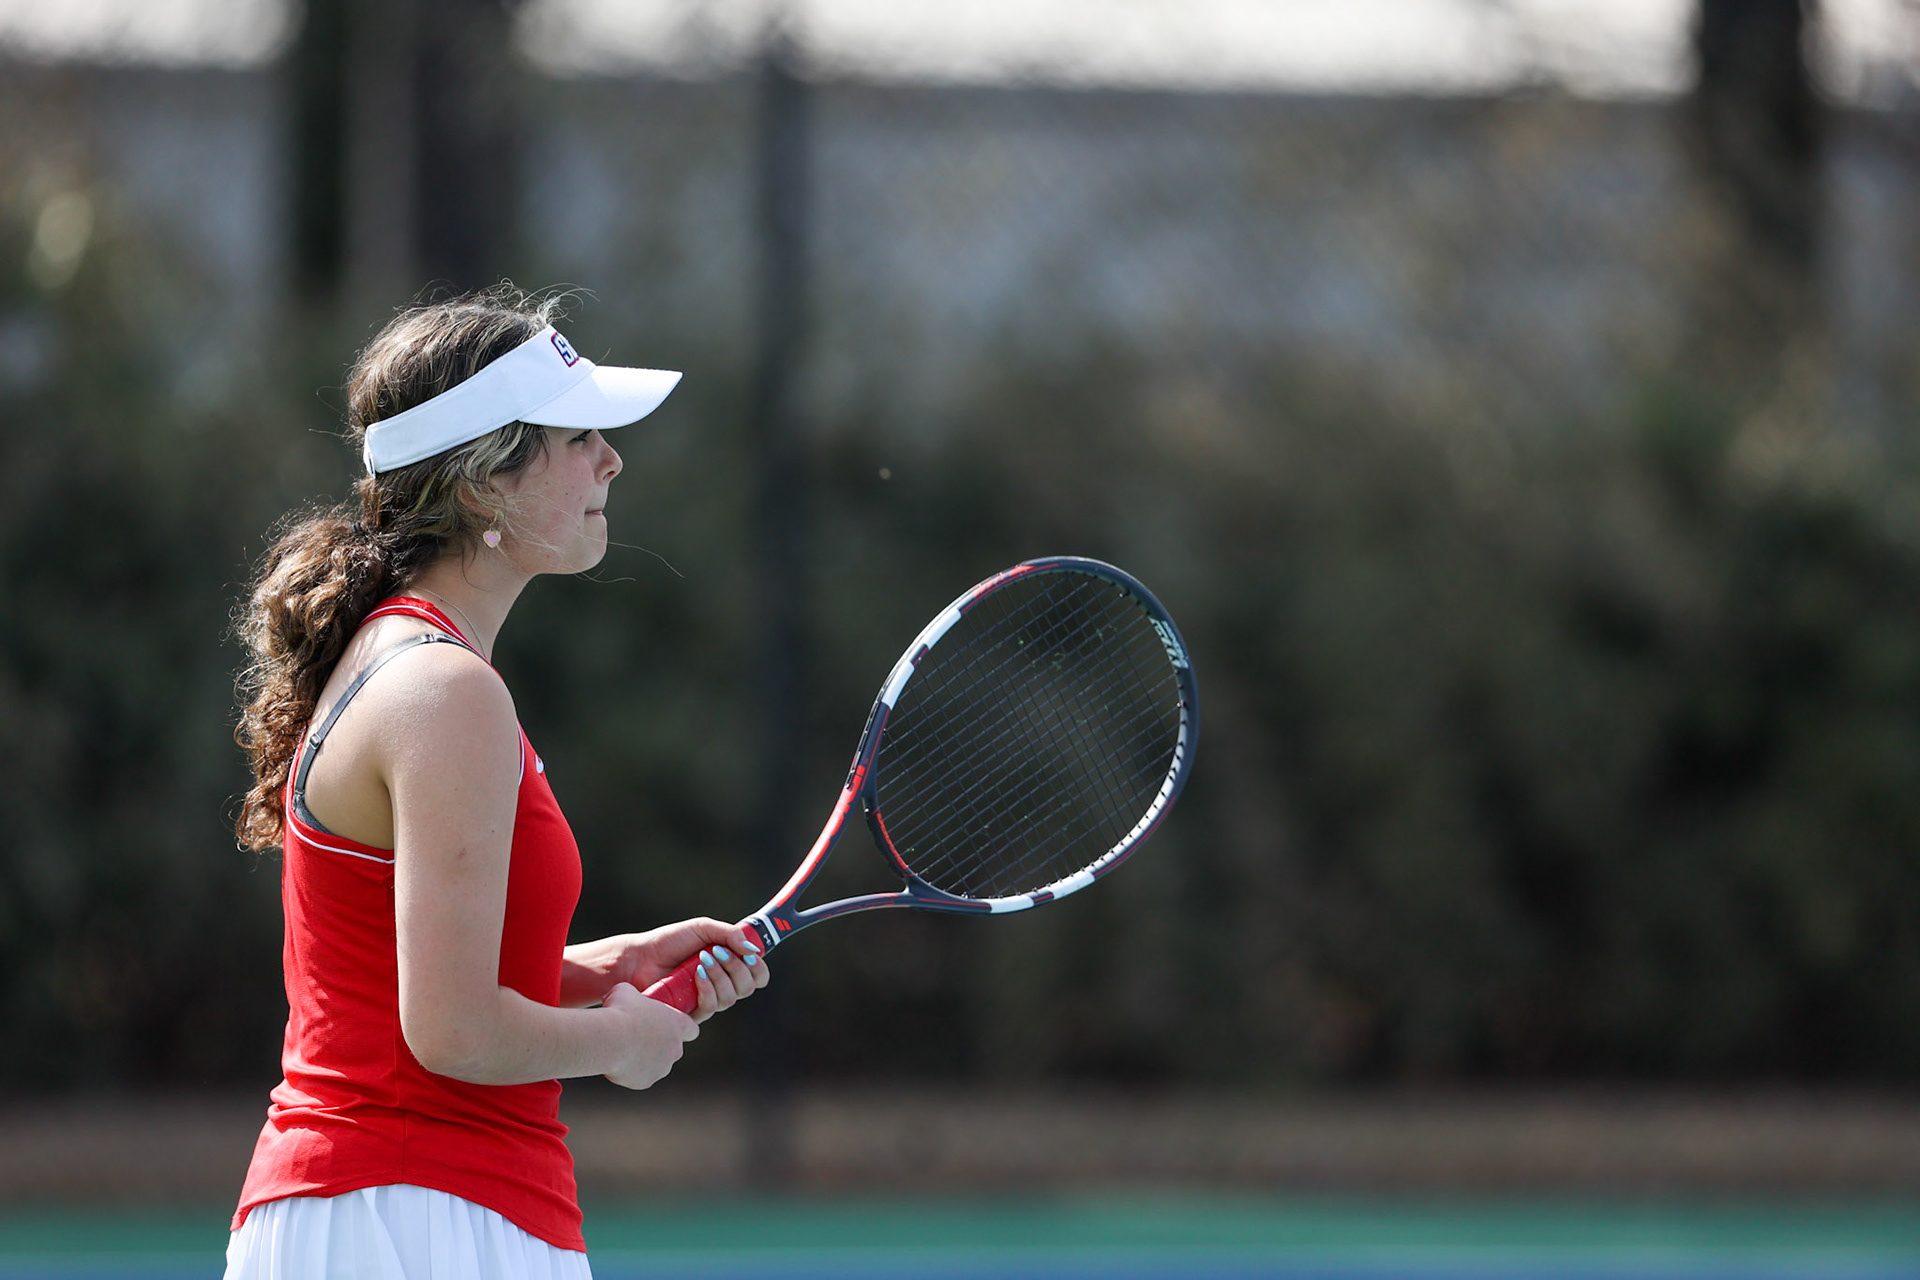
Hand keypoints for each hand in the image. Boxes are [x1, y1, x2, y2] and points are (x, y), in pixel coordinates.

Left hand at [565, 918, 770, 1020]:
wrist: (639, 959)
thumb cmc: (668, 942)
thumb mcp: (702, 928)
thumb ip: (731, 934)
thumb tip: (754, 949)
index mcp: (727, 965)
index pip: (756, 974)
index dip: (759, 967)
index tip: (751, 955)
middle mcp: (720, 984)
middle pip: (748, 987)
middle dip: (738, 967)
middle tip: (719, 952)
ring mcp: (707, 999)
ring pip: (732, 997)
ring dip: (722, 976)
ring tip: (702, 960)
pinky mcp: (692, 1013)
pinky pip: (713, 1007)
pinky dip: (709, 988)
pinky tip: (697, 975)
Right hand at [598, 981, 698, 1088]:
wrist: (608, 1039)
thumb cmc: (619, 1011)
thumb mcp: (626, 992)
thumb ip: (635, 996)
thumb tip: (628, 997)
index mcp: (677, 1025)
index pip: (692, 1029)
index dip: (682, 1027)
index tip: (670, 1025)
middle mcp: (675, 1048)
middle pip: (674, 1048)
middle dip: (661, 1044)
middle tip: (640, 1035)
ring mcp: (662, 1067)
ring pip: (658, 1064)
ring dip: (647, 1058)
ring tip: (626, 1048)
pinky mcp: (646, 1082)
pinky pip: (641, 1076)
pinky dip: (632, 1071)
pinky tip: (619, 1060)